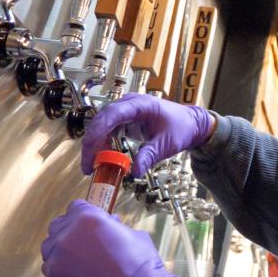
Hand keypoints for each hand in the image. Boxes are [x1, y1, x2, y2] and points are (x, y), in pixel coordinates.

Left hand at [41, 199, 171, 276]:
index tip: (90, 218)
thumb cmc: (137, 266)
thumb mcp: (132, 235)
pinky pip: (50, 265)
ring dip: (63, 246)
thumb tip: (112, 225)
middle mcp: (68, 236)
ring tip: (79, 253)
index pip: (76, 206)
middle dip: (71, 227)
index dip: (86, 211)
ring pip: (50, 245)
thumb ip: (114, 226)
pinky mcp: (55, 276)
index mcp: (88, 219)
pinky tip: (76, 267)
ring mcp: (59, 258)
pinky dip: (60, 265)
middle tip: (85, 235)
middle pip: (59, 223)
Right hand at [82, 93, 213, 176]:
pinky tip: (101, 159)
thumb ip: (150, 155)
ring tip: (91, 166)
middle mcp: (130, 104)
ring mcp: (126, 111)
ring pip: (102, 126)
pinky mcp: (125, 120)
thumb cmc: (181, 128)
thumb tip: (135, 172)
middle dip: (92, 142)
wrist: (190, 124)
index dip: (99, 128)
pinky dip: (103, 144)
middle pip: (103, 120)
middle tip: (87, 165)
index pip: (114, 113)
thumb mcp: (167, 144)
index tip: (89, 146)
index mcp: (142, 105)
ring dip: (94, 145)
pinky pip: (108, 131)